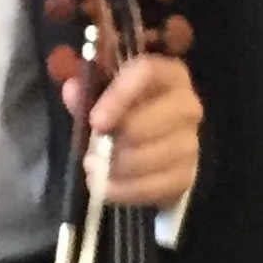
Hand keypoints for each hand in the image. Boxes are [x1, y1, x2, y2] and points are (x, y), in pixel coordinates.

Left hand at [71, 48, 200, 209]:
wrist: (152, 144)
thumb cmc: (127, 110)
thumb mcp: (105, 93)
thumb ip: (87, 90)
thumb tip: (72, 90)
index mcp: (168, 74)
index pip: (148, 73)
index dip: (119, 96)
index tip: (95, 121)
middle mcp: (186, 105)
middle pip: (147, 123)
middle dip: (114, 142)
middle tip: (91, 153)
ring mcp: (190, 143)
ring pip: (148, 158)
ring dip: (115, 168)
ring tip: (94, 169)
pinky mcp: (186, 176)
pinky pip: (152, 187)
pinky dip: (124, 190)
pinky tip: (107, 185)